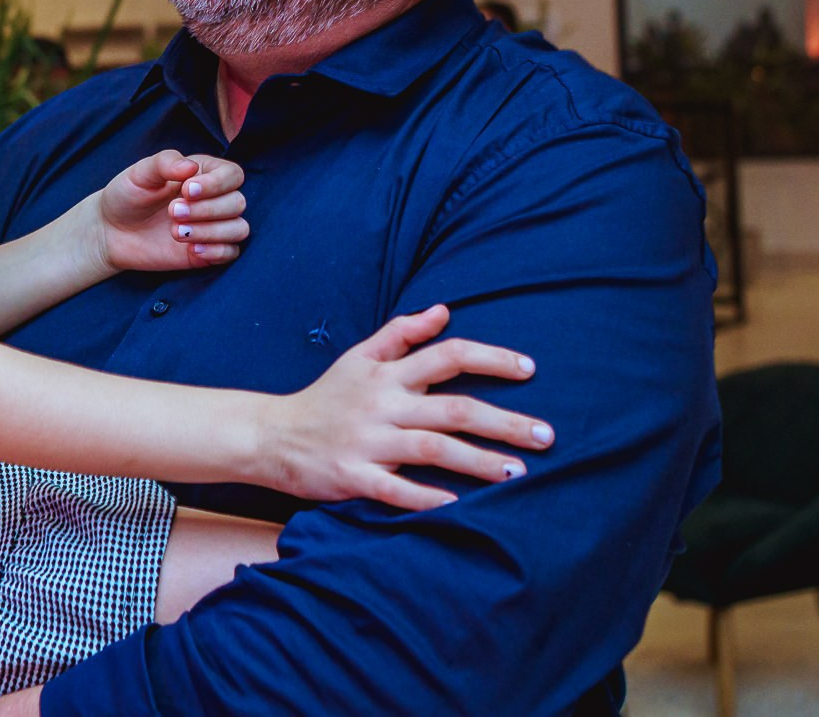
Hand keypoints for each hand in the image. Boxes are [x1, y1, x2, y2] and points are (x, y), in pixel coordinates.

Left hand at [100, 150, 247, 272]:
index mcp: (204, 173)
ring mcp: (213, 226)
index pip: (233, 174)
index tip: (186, 190)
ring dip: (211, 231)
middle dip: (207, 209)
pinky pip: (230, 253)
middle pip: (238, 202)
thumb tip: (191, 167)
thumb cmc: (128, 195)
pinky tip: (191, 249)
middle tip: (172, 211)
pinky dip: (215, 251)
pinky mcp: (208, 251)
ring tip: (176, 232)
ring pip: (238, 229)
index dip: (216, 184)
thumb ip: (166, 163)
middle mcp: (214, 199)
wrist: (112, 231)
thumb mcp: (141, 173)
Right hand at [263, 306, 552, 511]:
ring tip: (518, 473)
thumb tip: (444, 311)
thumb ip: (402, 333)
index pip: (447, 355)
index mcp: (387, 373)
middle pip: (453, 408)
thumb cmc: (325, 397)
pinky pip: (397, 490)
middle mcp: (382, 404)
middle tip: (547, 436)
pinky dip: (428, 499)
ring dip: (478, 461)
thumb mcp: (359, 357)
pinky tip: (461, 508)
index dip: (491, 358)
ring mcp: (369, 442)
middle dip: (504, 422)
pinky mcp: (354, 477)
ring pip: (433, 449)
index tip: (530, 370)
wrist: (271, 436)